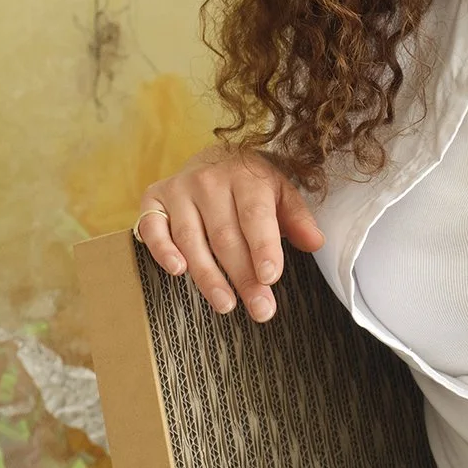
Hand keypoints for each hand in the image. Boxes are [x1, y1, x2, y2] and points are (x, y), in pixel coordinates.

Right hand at [134, 148, 323, 320]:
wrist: (213, 159)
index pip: (255, 215)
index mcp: (246, 177)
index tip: (270, 277)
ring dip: (208, 276)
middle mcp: (209, 181)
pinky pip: (152, 228)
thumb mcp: (281, 193)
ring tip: (226, 304)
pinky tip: (178, 270)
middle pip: (225, 236)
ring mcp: (179, 190)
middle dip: (243, 276)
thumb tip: (316, 242)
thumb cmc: (251, 185)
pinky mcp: (153, 200)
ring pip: (192, 239)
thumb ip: (298, 218)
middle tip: (260, 309)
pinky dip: (162, 249)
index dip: (263, 247)